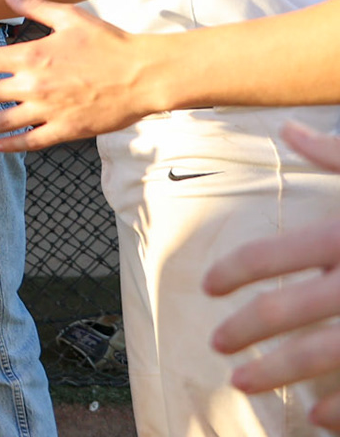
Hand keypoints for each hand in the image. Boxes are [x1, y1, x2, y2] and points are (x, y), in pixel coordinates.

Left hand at [0, 0, 161, 151]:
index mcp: (32, 56)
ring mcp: (48, 110)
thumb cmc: (109, 43)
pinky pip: (32, 141)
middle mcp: (34, 85)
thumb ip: (36, 6)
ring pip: (3, 122)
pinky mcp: (65, 129)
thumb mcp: (70, 17)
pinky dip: (13, 146)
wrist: (143, 74)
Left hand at [207, 122, 339, 427]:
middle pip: (285, 310)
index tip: (208, 287)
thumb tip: (290, 129)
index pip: (270, 255)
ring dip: (279, 372)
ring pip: (321, 353)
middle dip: (244, 329)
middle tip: (217, 344)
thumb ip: (334, 155)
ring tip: (243, 383)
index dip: (233, 271)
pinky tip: (317, 415)